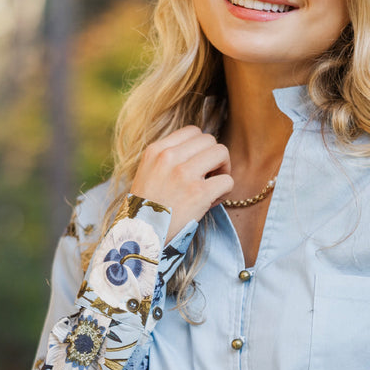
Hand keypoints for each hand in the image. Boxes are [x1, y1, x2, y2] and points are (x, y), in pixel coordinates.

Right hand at [130, 126, 233, 240]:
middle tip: (208, 177)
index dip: (200, 147)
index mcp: (155, 151)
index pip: (192, 131)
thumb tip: (202, 152)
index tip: (196, 165)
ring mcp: (184, 174)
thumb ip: (170, 159)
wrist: (141, 237)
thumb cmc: (147, 210)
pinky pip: (228, 181)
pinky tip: (212, 202)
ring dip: (223, 170)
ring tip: (212, 186)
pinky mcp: (198, 193)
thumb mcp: (149, 173)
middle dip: (214, 157)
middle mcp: (168, 157)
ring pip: (221, 153)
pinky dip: (225, 192)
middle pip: (209, 139)